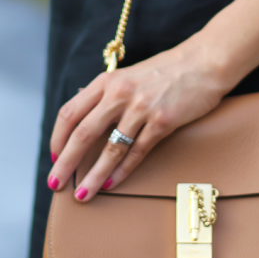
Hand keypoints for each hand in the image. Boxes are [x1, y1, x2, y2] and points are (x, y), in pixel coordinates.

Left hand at [47, 38, 225, 201]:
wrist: (204, 62)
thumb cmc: (166, 71)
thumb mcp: (128, 75)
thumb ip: (105, 93)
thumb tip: (80, 110)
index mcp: (106, 81)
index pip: (69, 113)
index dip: (58, 138)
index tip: (54, 157)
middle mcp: (119, 94)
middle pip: (82, 134)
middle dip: (66, 163)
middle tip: (56, 183)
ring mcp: (141, 108)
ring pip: (109, 149)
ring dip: (93, 175)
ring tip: (83, 195)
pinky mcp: (162, 121)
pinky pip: (136, 152)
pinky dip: (121, 172)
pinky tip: (111, 184)